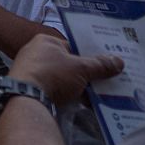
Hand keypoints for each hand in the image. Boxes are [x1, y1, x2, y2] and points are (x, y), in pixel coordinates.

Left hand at [8, 34, 123, 105]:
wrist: (26, 97)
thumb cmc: (53, 74)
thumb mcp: (80, 68)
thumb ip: (99, 65)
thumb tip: (119, 61)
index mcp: (46, 41)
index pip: (73, 46)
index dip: (91, 56)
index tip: (106, 65)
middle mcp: (36, 53)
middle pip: (68, 63)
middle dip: (86, 74)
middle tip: (106, 81)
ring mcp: (31, 70)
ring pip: (62, 78)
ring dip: (78, 86)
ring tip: (99, 95)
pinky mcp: (30, 87)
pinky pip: (54, 89)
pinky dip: (67, 94)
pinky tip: (82, 103)